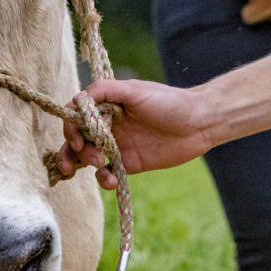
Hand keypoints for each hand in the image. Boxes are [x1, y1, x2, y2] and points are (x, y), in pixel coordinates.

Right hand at [55, 79, 216, 185]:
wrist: (199, 124)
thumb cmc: (169, 102)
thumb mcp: (136, 90)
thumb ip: (106, 90)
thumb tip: (77, 98)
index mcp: (107, 106)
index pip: (76, 116)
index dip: (71, 128)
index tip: (78, 138)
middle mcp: (109, 125)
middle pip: (77, 139)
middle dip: (72, 149)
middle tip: (82, 156)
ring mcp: (117, 145)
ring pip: (87, 158)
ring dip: (83, 163)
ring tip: (97, 163)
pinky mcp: (129, 164)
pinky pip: (107, 174)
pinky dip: (104, 179)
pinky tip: (112, 179)